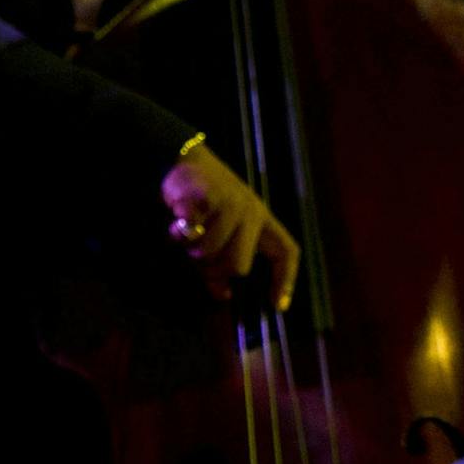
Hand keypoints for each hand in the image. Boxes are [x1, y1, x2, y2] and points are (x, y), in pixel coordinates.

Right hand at [161, 143, 301, 309]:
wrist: (184, 159)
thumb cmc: (205, 202)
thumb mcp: (223, 229)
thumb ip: (224, 261)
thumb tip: (223, 294)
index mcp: (262, 219)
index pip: (286, 251)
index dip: (285, 279)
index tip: (278, 305)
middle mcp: (251, 211)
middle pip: (239, 265)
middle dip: (213, 270)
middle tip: (196, 258)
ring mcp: (231, 204)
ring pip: (211, 251)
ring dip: (191, 249)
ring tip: (186, 232)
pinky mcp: (205, 197)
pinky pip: (192, 232)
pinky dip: (180, 233)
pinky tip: (177, 224)